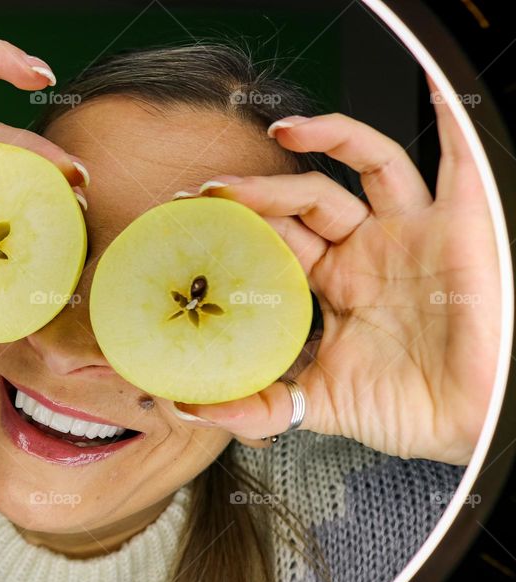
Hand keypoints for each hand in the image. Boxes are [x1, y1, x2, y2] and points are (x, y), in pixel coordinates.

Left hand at [173, 84, 499, 464]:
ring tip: (283, 132)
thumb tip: (190, 406)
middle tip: (212, 190)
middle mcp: (367, 251)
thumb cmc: (403, 409)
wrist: (467, 424)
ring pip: (366, 165)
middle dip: (259, 190)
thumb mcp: (315, 405)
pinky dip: (447, 119)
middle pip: (306, 199)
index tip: (188, 218)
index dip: (236, 224)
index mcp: (332, 284)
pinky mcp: (458, 224)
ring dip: (327, 138)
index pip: (277, 237)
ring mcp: (409, 233)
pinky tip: (428, 82)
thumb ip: (255, 406)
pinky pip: (457, 160)